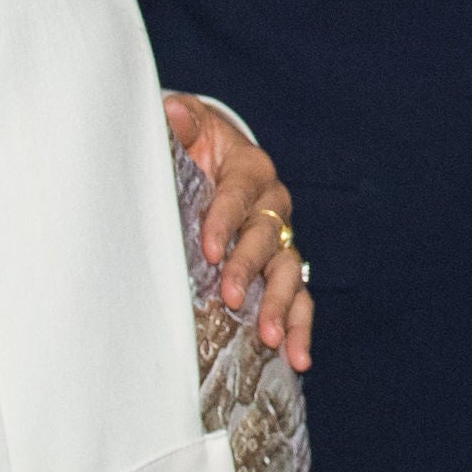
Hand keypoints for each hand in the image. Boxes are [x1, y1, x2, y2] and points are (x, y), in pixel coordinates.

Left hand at [167, 94, 312, 370]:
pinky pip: (299, 300)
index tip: (207, 248)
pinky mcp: (282, 270)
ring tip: (271, 338)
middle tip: (228, 296)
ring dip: (280, 306)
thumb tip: (171, 113)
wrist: (212, 165)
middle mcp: (274, 206)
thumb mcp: (187, 130)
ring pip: (290, 273)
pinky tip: (297, 358)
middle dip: (248, 269)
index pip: (240, 195)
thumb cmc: (195, 150)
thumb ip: (180, 124)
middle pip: (268, 238)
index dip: (224, 221)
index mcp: (251, 170)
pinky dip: (299, 328)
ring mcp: (282, 241)